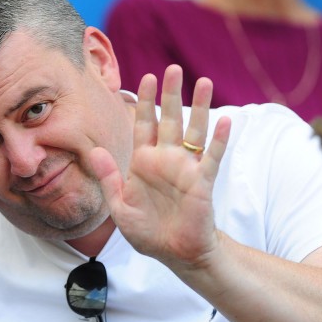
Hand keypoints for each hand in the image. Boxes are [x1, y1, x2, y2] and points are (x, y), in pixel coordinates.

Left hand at [88, 64, 230, 269]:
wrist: (174, 253)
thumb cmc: (147, 231)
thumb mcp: (120, 207)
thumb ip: (109, 179)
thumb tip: (96, 151)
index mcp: (143, 162)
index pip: (144, 125)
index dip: (145, 102)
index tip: (147, 77)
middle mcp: (166, 159)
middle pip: (169, 120)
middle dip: (171, 95)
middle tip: (174, 69)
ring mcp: (186, 168)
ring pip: (194, 131)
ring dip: (200, 108)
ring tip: (204, 82)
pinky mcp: (203, 182)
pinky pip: (212, 158)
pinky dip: (219, 140)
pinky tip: (225, 120)